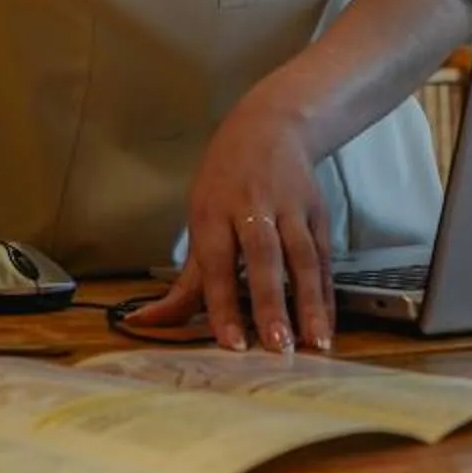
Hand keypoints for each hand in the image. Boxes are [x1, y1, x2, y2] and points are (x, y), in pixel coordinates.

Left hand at [125, 97, 333, 352]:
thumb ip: (183, 282)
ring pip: (302, 257)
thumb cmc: (224, 183)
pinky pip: (323, 258)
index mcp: (214, 211)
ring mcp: (290, 208)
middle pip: (263, 257)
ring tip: (315, 343)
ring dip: (308, 302)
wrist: (269, 127)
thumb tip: (145, 321)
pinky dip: (326, 293)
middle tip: (277, 345)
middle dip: (270, 302)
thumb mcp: (198, 221)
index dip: (223, 303)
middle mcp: (253, 207)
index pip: (217, 262)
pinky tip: (327, 325)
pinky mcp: (317, 212)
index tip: (232, 342)